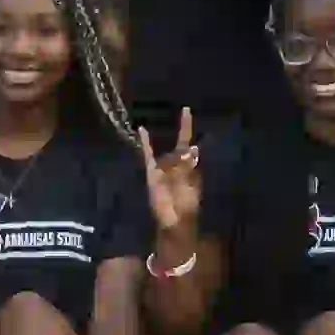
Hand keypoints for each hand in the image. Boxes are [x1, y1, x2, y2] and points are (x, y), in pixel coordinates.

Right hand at [145, 109, 210, 241]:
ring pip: (165, 152)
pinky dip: (145, 143)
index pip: (189, 146)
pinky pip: (148, 156)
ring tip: (171, 152)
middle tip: (184, 111)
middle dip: (183, 134)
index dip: (189, 130)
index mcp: (188, 168)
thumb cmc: (186, 207)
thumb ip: (189, 167)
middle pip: (179, 148)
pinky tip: (142, 129)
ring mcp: (163, 169)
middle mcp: (175, 166)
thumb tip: (193, 148)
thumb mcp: (191, 186)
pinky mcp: (152, 174)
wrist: (173, 223)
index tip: (188, 111)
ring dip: (167, 149)